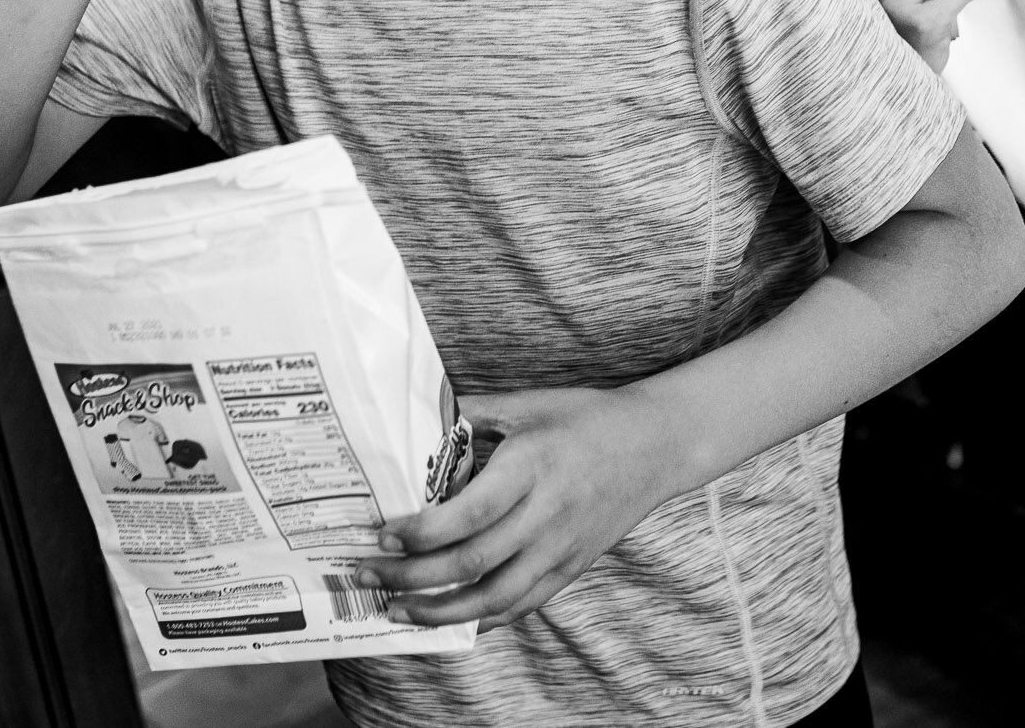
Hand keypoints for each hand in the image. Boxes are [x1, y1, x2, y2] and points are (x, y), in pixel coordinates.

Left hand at [355, 387, 682, 629]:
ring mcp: (561, 547)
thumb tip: (419, 415)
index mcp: (532, 467)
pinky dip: (482, 619)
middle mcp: (546, 513)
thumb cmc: (587, 417)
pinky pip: (522, 604)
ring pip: (493, 597)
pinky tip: (449, 622)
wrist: (657, 444)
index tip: (382, 533)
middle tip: (367, 575)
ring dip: (438, 612)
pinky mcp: (572, 566)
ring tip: (397, 610)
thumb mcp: (531, 403)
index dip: (420, 533)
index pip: (468, 514)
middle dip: (410, 576)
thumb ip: (475, 412)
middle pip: (470, 562)